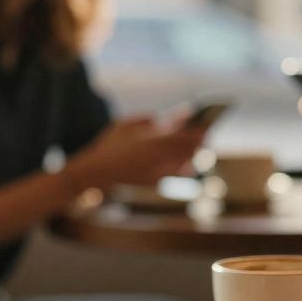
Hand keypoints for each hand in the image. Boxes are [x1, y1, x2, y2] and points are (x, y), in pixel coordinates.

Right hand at [67, 116, 206, 188]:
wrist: (95, 174)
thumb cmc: (108, 146)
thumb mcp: (125, 125)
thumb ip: (146, 120)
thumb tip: (162, 119)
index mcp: (152, 144)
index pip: (184, 136)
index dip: (197, 130)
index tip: (206, 122)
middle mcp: (159, 160)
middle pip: (188, 150)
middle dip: (198, 140)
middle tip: (206, 131)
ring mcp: (158, 173)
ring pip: (185, 162)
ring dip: (192, 151)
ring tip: (199, 142)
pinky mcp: (155, 182)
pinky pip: (176, 171)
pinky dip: (184, 163)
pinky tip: (188, 160)